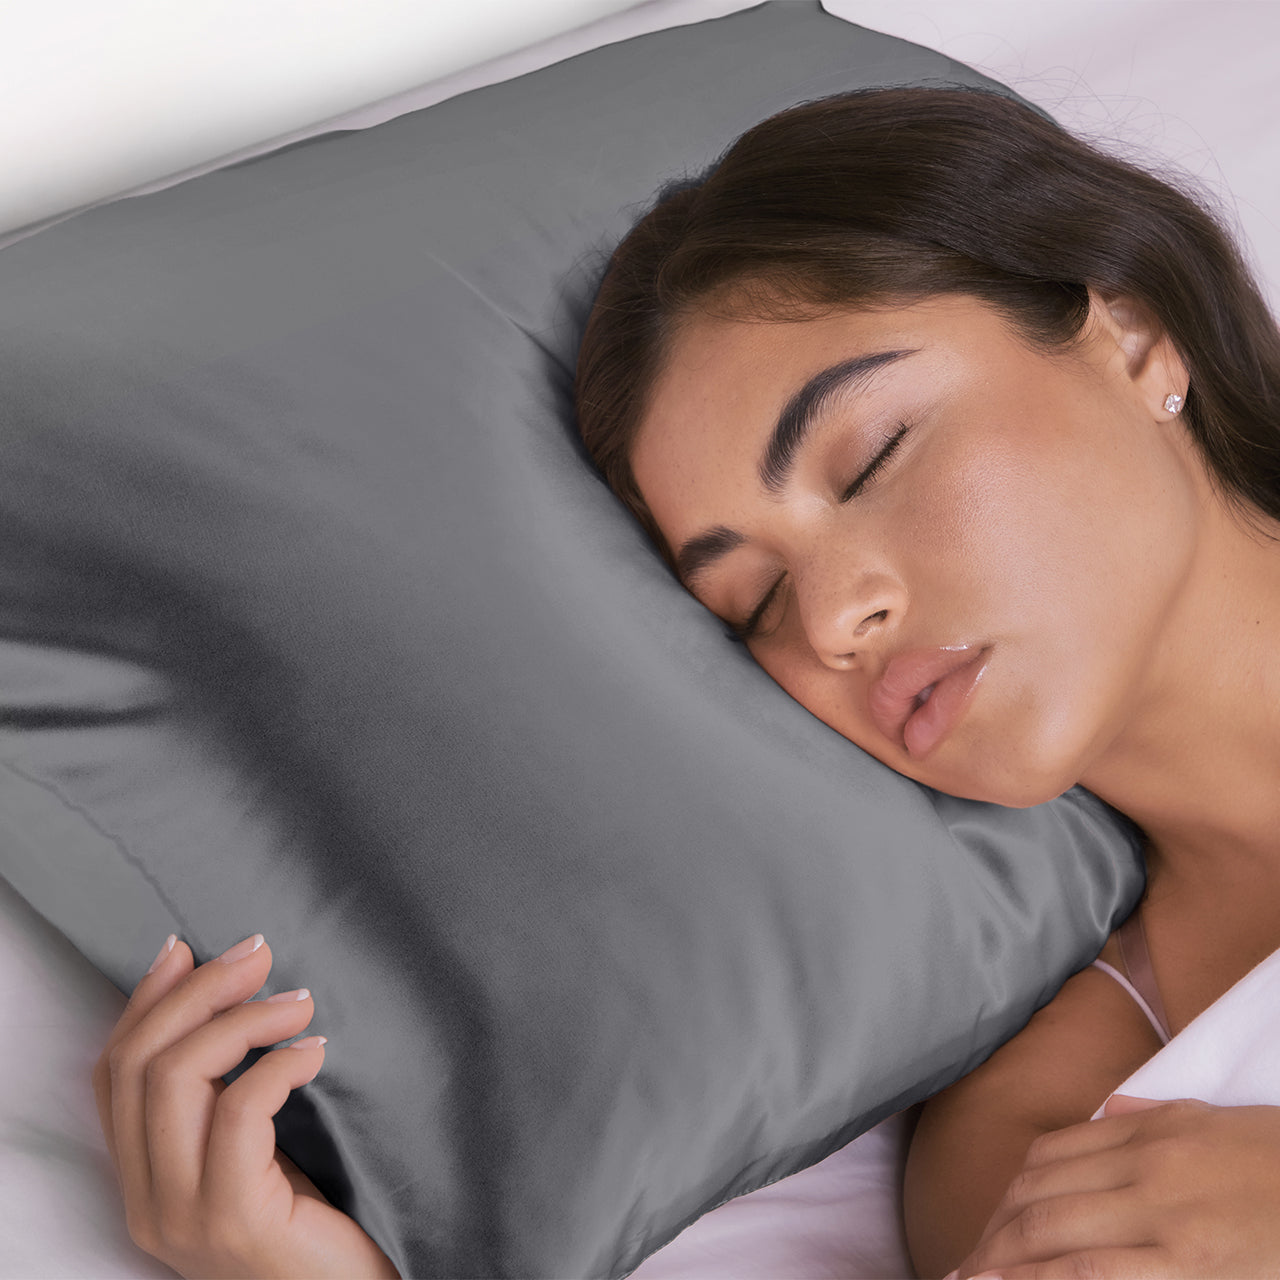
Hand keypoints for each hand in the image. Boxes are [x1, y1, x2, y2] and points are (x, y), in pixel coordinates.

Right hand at [92, 932, 399, 1278]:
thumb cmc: (316, 1222)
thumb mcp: (258, 1149)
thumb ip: (227, 1092)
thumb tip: (224, 985)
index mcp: (145, 1180)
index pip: (114, 1073)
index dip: (147, 1001)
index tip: (189, 948)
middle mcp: (148, 1201)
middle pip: (140, 1063)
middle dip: (198, 992)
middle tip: (258, 953)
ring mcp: (183, 1216)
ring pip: (174, 1078)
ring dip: (241, 1019)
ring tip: (299, 1000)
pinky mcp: (234, 1221)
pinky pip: (238, 1113)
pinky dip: (277, 1065)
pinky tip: (316, 1051)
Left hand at [949, 1097, 1279, 1278]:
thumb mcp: (1214, 1120)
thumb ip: (1153, 1117)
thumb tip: (1110, 1110)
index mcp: (1146, 1130)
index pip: (1050, 1155)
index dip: (1009, 1190)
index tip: (989, 1220)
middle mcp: (1141, 1165)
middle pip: (1039, 1192)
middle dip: (993, 1231)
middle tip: (962, 1264)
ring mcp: (1160, 1212)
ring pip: (1053, 1227)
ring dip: (1002, 1257)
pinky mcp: (1186, 1260)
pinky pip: (1095, 1268)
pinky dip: (1046, 1278)